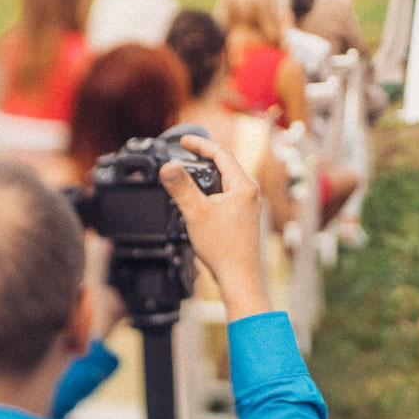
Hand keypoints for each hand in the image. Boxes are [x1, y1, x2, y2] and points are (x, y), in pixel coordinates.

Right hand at [160, 135, 268, 320]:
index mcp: (243, 185)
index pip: (221, 154)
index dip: (200, 144)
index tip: (183, 141)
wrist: (238, 276)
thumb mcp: (196, 212)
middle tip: (183, 155)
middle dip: (202, 159)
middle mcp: (249, 192)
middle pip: (224, 165)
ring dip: (205, 176)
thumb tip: (168, 167)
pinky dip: (209, 191)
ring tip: (186, 177)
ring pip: (224, 181)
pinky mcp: (243, 216)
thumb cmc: (223, 248)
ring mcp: (248, 204)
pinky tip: (197, 201)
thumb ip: (181, 187)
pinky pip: (225, 194)